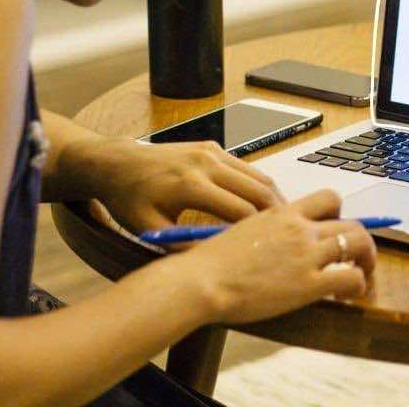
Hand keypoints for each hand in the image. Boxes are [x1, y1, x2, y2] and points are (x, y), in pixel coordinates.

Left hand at [83, 139, 285, 233]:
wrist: (118, 163)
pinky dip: (259, 186)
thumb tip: (219, 261)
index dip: (259, 233)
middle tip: (291, 236)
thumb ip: (184, 246)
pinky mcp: (213, 147)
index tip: (270, 250)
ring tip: (282, 223)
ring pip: (258, 176)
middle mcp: (206, 163)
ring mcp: (212, 151)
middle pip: (258, 191)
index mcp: (190, 185)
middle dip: (277, 215)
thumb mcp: (150, 230)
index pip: (241, 212)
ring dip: (273, 199)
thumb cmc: (130, 199)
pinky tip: (262, 205)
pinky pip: (246, 168)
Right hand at [181, 189, 377, 323]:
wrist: (201, 281)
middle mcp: (300, 228)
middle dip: (360, 243)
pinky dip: (358, 286)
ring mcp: (307, 254)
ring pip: (359, 244)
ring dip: (367, 262)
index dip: (340, 215)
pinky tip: (347, 297)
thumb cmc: (209, 263)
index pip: (328, 198)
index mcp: (282, 213)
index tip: (336, 232)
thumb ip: (263, 231)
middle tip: (356, 261)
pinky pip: (352, 277)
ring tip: (361, 279)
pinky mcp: (308, 283)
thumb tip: (269, 243)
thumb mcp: (240, 232)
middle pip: (351, 223)